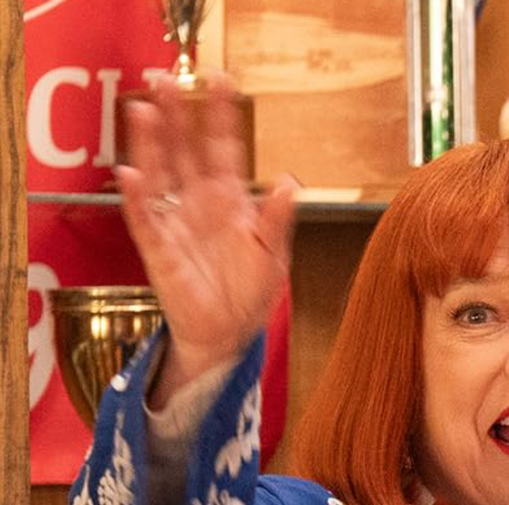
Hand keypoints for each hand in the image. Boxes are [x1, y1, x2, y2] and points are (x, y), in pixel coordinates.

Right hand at [113, 75, 297, 400]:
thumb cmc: (249, 291)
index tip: (220, 79)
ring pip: (158, 172)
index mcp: (229, 198)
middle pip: (183, 148)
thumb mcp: (274, 254)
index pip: (224, 147)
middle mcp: (198, 201)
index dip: (220, 114)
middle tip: (165, 77)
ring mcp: (175, 220)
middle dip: (175, 114)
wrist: (228, 332)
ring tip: (144, 109)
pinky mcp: (158, 247)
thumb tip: (287, 182)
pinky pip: (144, 218)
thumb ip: (278, 220)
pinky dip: (136, 196)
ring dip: (149, 142)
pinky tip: (130, 174)